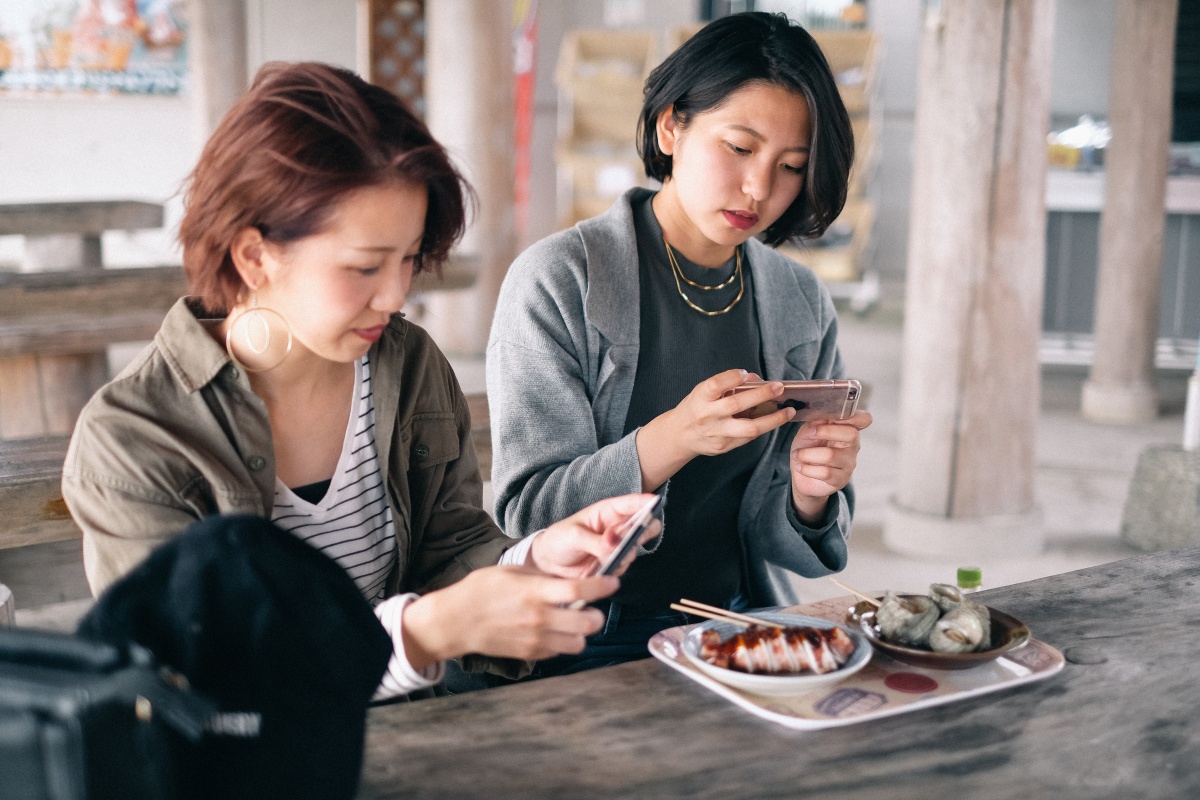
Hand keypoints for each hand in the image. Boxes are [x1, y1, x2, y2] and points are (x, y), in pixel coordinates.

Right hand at [401, 565, 617, 668]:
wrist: (455, 622)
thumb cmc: (481, 590)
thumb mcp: (513, 572)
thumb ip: (543, 578)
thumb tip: (567, 581)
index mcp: (535, 591)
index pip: (578, 589)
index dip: (601, 587)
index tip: (613, 583)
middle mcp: (539, 617)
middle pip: (587, 622)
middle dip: (597, 615)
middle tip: (593, 608)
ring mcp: (535, 639)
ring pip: (578, 643)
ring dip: (582, 632)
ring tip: (573, 622)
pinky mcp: (530, 654)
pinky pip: (559, 651)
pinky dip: (563, 642)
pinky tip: (554, 631)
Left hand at [529, 493, 662, 578]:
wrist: (548, 564)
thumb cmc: (559, 540)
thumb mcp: (573, 536)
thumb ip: (595, 541)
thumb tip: (614, 546)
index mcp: (606, 512)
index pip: (631, 503)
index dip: (645, 502)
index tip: (656, 502)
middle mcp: (616, 528)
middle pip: (644, 525)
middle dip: (644, 530)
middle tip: (633, 536)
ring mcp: (616, 547)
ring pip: (635, 549)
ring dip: (624, 553)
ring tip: (604, 556)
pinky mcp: (613, 564)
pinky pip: (623, 566)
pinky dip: (615, 567)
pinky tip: (598, 567)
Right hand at [637, 369, 794, 490]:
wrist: (679, 435)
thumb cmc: (697, 407)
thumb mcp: (705, 391)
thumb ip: (728, 384)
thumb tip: (757, 380)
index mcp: (700, 397)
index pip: (715, 385)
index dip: (731, 377)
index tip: (744, 373)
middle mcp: (708, 415)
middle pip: (736, 405)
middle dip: (761, 395)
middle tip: (779, 388)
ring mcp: (717, 433)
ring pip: (749, 428)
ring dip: (772, 419)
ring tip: (788, 411)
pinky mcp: (724, 446)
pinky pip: (748, 437)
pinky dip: (763, 427)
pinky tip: (773, 420)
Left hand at [789, 409, 871, 524]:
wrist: (801, 474)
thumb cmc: (808, 448)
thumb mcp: (807, 431)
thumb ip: (815, 422)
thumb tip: (820, 417)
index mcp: (847, 429)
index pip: (863, 419)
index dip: (853, 416)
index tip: (833, 417)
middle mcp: (852, 446)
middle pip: (851, 434)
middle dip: (825, 431)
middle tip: (808, 434)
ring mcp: (848, 463)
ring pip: (831, 455)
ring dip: (807, 454)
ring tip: (796, 454)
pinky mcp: (841, 479)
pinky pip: (825, 472)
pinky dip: (807, 468)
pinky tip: (800, 467)